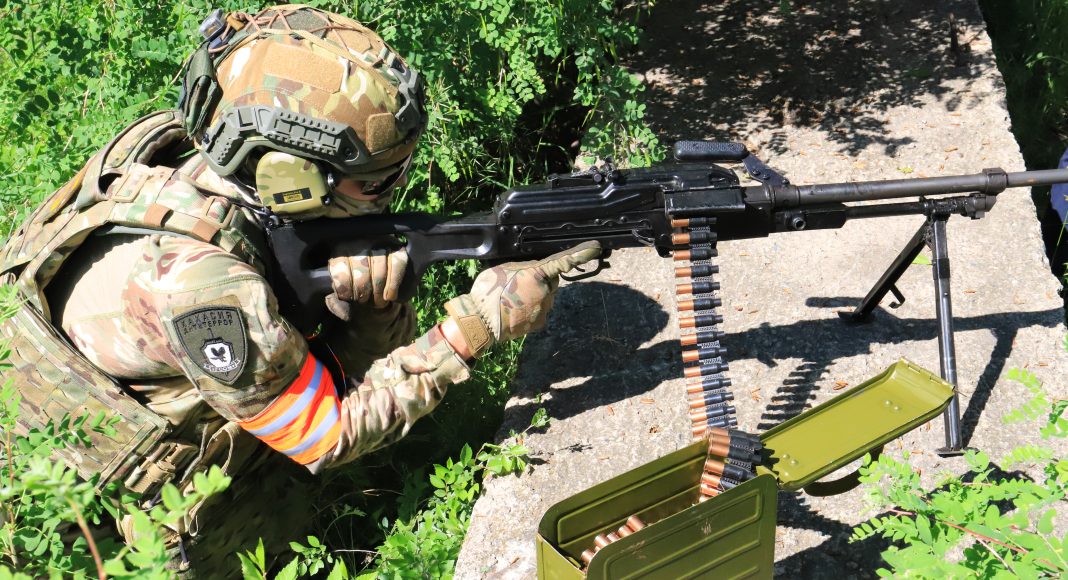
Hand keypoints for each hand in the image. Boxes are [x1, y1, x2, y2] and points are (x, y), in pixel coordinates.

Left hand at [326, 248, 407, 318]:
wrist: (372, 267)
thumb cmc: (353, 281)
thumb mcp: (340, 289)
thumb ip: (337, 302)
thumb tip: (345, 313)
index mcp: (338, 250)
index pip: (342, 275)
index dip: (346, 292)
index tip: (350, 299)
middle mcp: (358, 242)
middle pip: (361, 274)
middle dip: (364, 294)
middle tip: (365, 302)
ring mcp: (378, 242)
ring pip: (379, 272)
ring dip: (379, 293)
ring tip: (378, 302)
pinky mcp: (396, 247)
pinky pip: (397, 265)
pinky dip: (394, 284)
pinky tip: (390, 296)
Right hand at [443, 241, 600, 357]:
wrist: (480, 322)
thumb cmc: (488, 292)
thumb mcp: (504, 268)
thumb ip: (524, 266)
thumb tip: (535, 267)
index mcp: (537, 273)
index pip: (563, 261)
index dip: (581, 253)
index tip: (595, 247)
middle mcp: (545, 291)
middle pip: (550, 280)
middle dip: (540, 280)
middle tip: (518, 283)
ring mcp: (544, 309)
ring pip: (545, 296)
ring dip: (534, 295)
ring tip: (512, 298)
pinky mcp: (540, 323)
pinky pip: (540, 310)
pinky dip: (531, 309)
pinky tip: (515, 310)